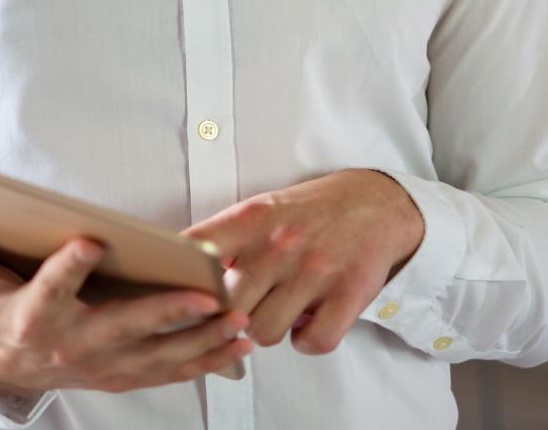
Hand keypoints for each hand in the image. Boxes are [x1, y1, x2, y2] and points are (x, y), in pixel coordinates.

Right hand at [0, 199, 251, 399]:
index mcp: (29, 317)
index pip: (49, 290)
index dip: (67, 268)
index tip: (91, 240)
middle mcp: (69, 346)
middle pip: (122, 328)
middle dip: (167, 311)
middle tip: (205, 291)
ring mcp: (101, 365)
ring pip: (159, 354)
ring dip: (203, 337)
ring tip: (241, 315)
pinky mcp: (124, 375)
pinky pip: (173, 371)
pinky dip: (209, 359)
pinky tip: (242, 342)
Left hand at [183, 169, 423, 355]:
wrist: (375, 204)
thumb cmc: (308, 212)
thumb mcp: (260, 209)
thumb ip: (224, 241)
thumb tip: (184, 277)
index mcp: (250, 220)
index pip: (196, 250)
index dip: (177, 277)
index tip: (172, 293)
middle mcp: (279, 245)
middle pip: (228, 307)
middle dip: (228, 316)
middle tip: (239, 311)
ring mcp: (314, 272)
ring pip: (265, 332)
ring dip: (267, 330)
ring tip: (276, 312)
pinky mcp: (349, 294)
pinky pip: (313, 343)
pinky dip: (305, 342)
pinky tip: (306, 324)